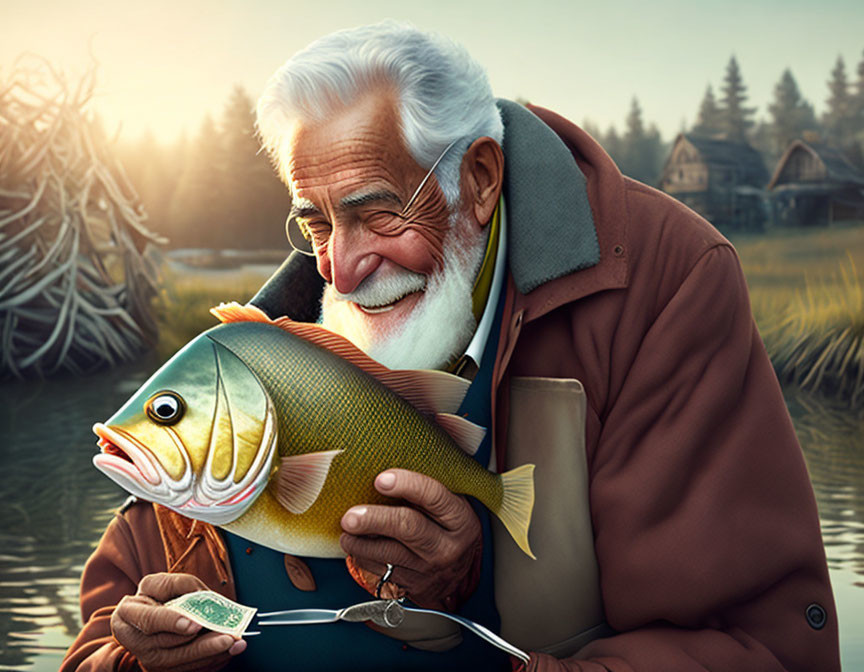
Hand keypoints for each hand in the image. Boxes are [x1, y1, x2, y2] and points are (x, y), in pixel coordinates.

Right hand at [111, 573, 245, 671]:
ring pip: (181, 661)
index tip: (195, 625)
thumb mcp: (157, 583)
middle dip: (202, 644)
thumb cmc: (153, 597)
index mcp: (127, 615)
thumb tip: (201, 596)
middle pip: (170, 647)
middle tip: (227, 637)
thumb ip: (178, 584)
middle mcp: (135, 642)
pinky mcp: (163, 669)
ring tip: (236, 644)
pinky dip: (210, 661)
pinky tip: (229, 652)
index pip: (150, 621)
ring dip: (211, 654)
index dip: (172, 622)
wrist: (142, 619)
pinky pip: (189, 669)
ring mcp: (148, 659)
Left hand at [340, 469, 482, 610]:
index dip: (407, 485)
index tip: (380, 479)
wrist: (456, 576)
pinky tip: (354, 546)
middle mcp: (447, 546)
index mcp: (460, 520)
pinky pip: (380, 572)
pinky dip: (362, 558)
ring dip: (360, 542)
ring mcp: (428, 570)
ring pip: (389, 554)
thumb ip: (427, 489)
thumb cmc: (447, 527)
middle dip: (375, 519)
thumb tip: (385, 462)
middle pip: (408, 527)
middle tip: (350, 515)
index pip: (434, 497)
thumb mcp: (451, 506)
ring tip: (346, 530)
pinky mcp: (410, 587)